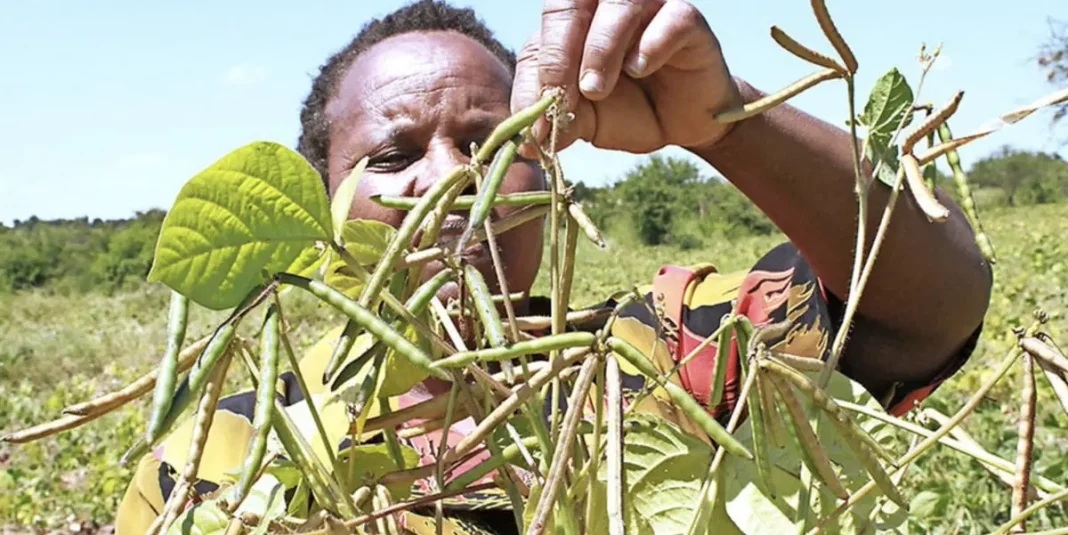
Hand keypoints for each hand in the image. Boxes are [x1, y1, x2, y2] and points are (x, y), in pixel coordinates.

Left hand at [512, 0, 742, 155]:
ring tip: (596, 89)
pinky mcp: (685, 18)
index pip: (542, 35)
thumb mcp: (585, 121)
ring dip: (600, 47)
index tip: (537, 125)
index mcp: (571, 24)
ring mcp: (647, 6)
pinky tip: (641, 69)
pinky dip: (651, 44)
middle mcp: (604, 6)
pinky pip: (671, 17)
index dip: (536, 77)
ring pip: (619, 3)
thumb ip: (558, 121)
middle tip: (561, 99)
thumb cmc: (628, 111)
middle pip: (570, 4)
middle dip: (559, 54)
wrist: (680, 125)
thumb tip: (526, 142)